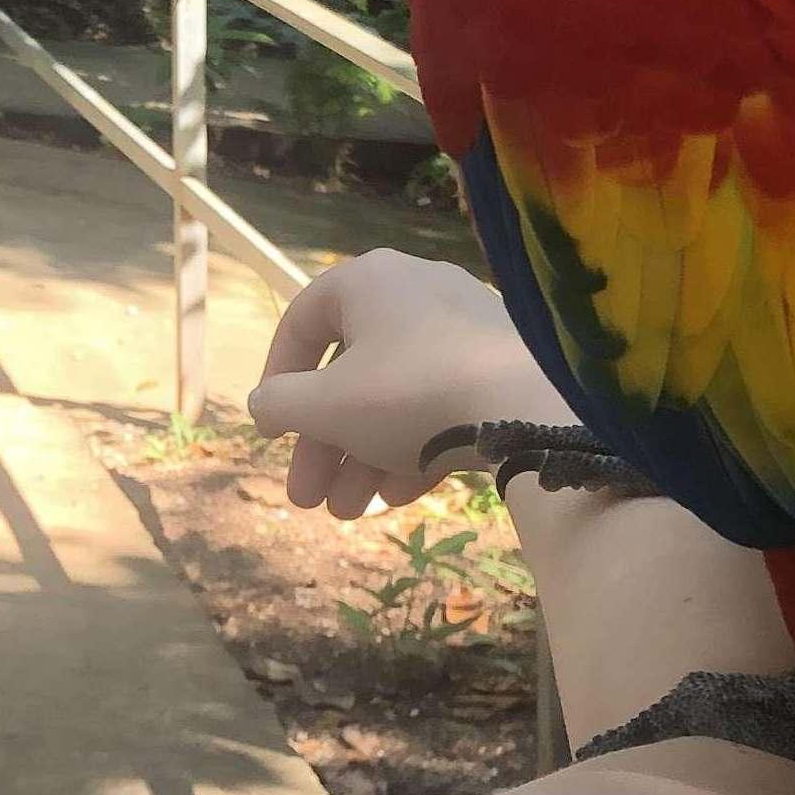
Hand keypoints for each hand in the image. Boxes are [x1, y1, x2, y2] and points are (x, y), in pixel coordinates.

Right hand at [245, 252, 573, 517]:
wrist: (531, 409)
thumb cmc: (410, 394)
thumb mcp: (327, 406)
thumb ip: (281, 403)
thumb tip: (263, 402)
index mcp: (368, 281)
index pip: (302, 323)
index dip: (277, 381)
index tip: (271, 432)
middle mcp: (416, 290)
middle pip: (350, 372)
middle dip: (324, 443)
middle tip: (307, 497)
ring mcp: (464, 327)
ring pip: (396, 395)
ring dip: (363, 455)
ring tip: (348, 513)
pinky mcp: (501, 363)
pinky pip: (441, 401)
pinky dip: (413, 444)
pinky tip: (398, 496)